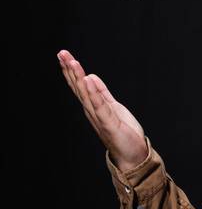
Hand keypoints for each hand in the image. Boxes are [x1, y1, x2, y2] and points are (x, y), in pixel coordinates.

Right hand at [57, 49, 148, 172]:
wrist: (133, 155)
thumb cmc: (123, 133)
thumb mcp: (112, 107)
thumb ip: (101, 93)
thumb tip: (91, 76)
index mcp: (92, 106)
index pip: (80, 85)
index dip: (72, 70)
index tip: (64, 55)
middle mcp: (92, 111)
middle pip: (79, 87)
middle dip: (70, 70)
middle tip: (61, 53)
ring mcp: (99, 117)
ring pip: (86, 94)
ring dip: (79, 78)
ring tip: (72, 62)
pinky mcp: (109, 123)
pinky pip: (100, 106)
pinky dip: (93, 93)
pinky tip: (88, 79)